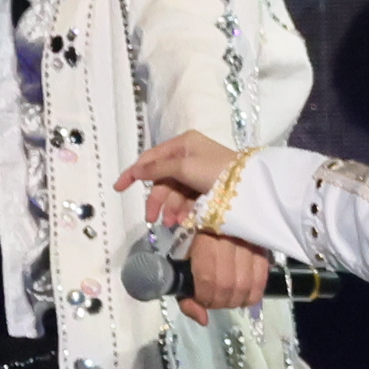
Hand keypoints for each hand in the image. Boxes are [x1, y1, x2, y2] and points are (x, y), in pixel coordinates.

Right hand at [117, 130, 241, 223]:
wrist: (250, 187)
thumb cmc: (215, 171)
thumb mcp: (184, 167)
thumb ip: (157, 168)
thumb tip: (135, 170)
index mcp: (182, 144)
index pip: (150, 158)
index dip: (133, 173)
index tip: (118, 189)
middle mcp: (188, 155)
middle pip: (162, 179)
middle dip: (157, 200)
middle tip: (151, 219)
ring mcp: (197, 172)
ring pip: (174, 192)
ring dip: (170, 208)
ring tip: (173, 223)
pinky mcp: (206, 187)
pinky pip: (187, 199)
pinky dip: (183, 210)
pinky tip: (184, 221)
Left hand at [181, 230, 273, 313]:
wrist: (216, 217)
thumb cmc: (193, 243)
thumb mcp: (181, 265)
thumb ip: (186, 296)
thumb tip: (203, 320)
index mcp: (204, 238)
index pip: (208, 278)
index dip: (204, 297)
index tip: (200, 298)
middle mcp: (230, 238)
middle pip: (229, 285)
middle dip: (219, 302)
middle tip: (213, 300)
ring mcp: (250, 243)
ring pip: (246, 286)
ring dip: (235, 301)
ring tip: (226, 297)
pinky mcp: (264, 248)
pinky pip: (261, 282)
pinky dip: (251, 295)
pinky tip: (241, 294)